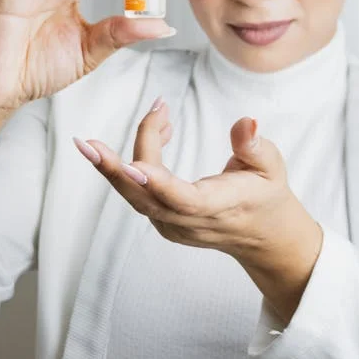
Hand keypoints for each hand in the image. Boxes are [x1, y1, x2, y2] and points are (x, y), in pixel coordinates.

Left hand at [74, 98, 322, 322]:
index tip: (132, 165)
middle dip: (112, 169)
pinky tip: (155, 128)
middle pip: (143, 198)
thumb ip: (254, 146)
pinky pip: (138, 191)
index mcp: (216, 209)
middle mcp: (187, 221)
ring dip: (114, 163)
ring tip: (95, 139)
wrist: (265, 237)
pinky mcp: (162, 219)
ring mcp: (171, 224)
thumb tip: (246, 122)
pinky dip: (133, 162)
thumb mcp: (272, 168)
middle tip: (86, 144)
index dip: (156, 182)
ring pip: (133, 195)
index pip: (182, 198)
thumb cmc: (267, 197)